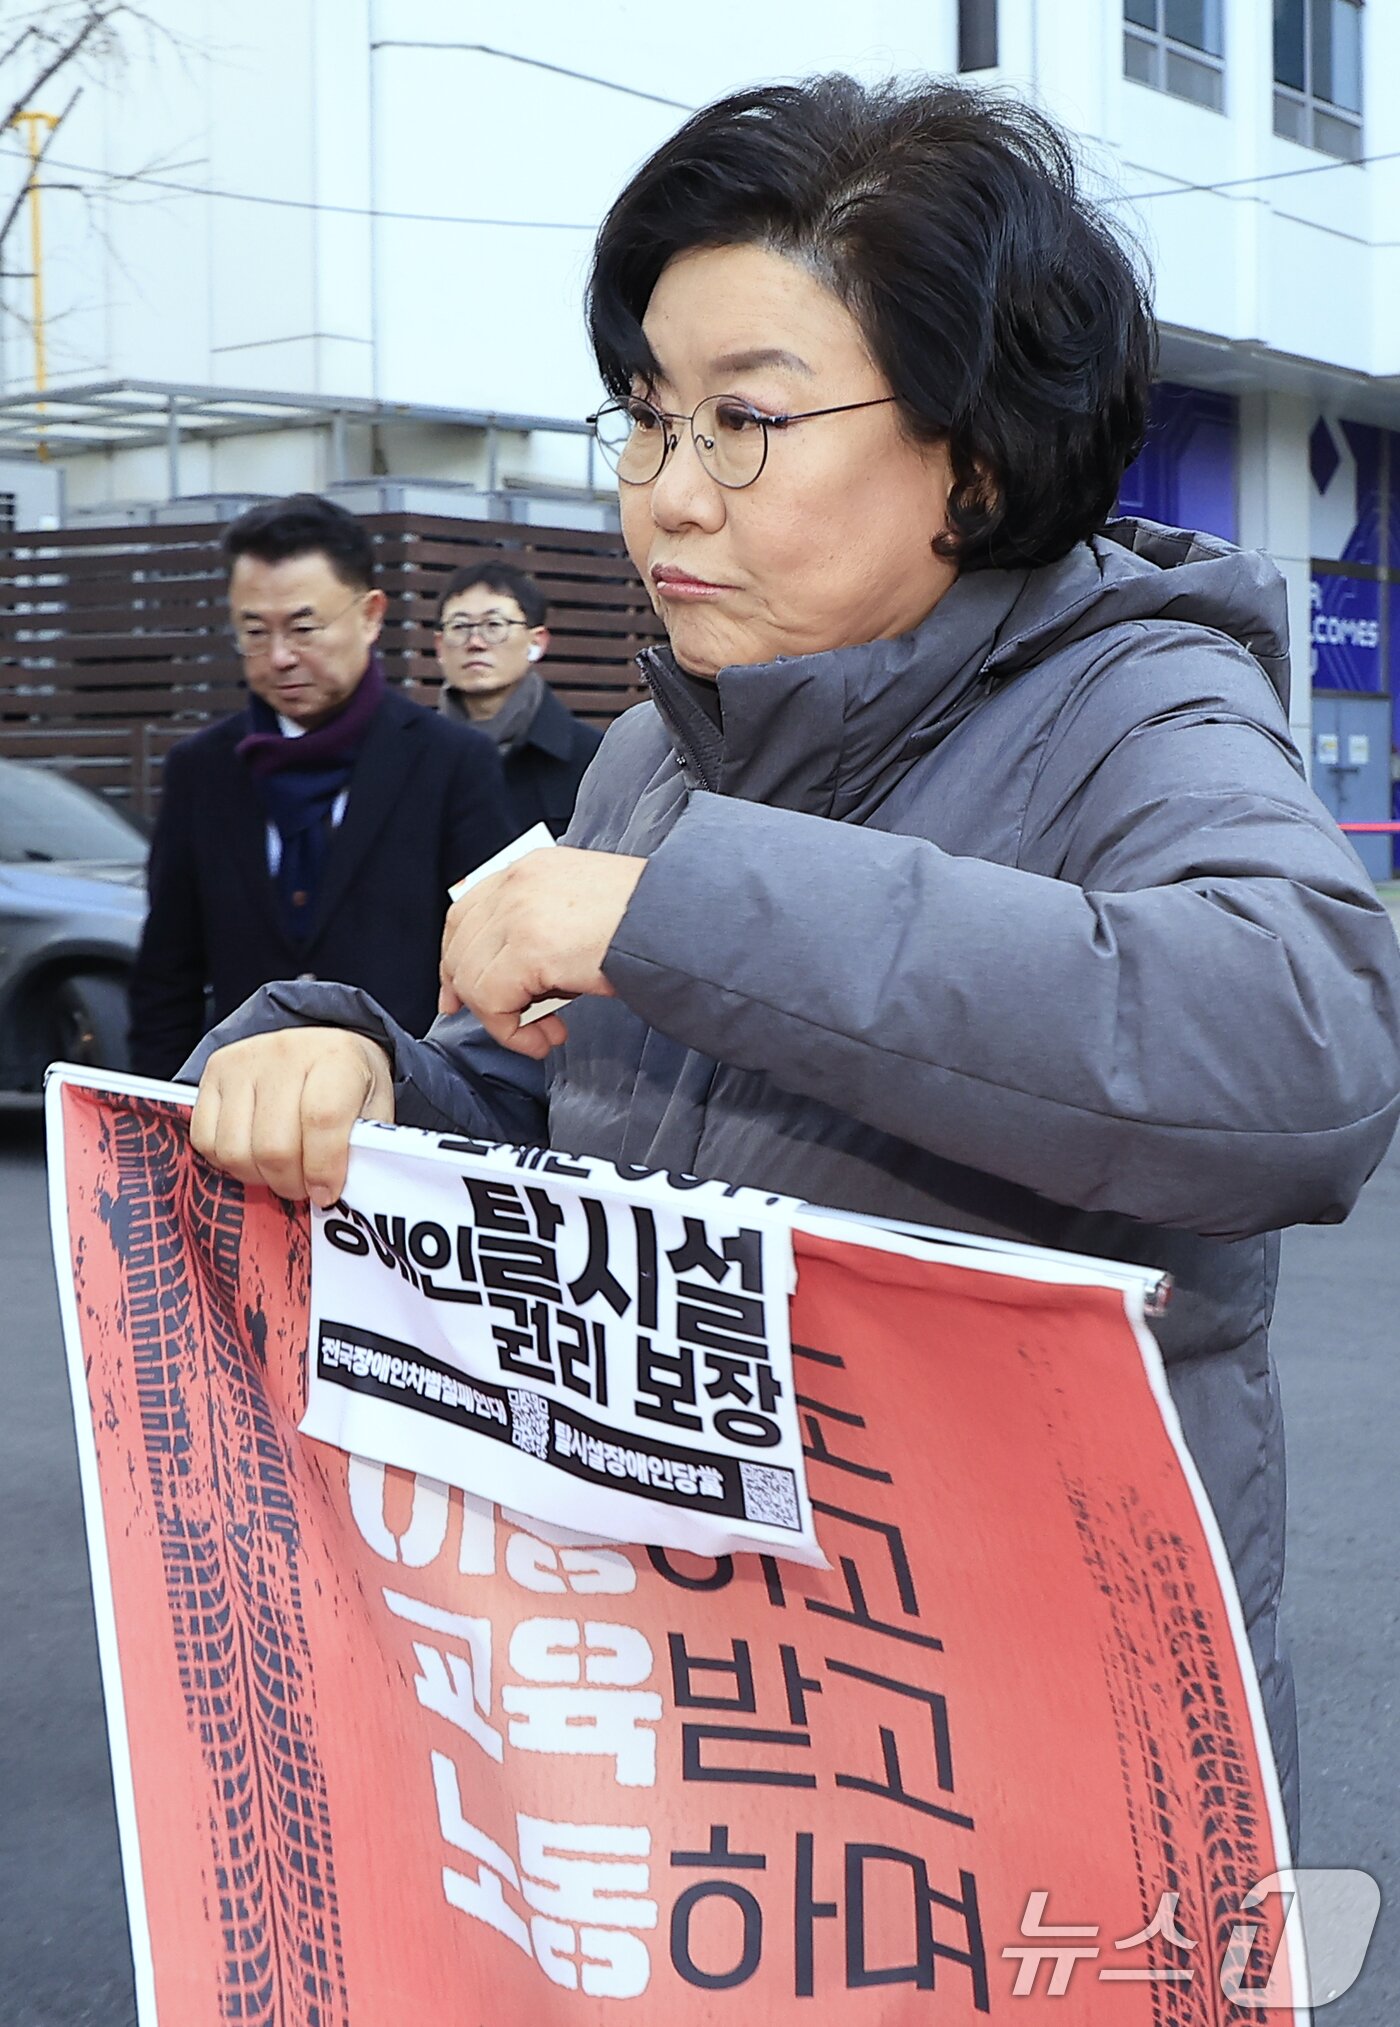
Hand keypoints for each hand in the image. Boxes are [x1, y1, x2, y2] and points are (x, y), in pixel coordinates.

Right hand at [189, 1028, 394, 1206]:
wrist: (318, 1046)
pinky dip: (229, 1163)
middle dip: (291, 1182)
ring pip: (236, 1150)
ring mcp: (243, 1062)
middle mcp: (285, 1053)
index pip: (321, 1119)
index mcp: (336, 1058)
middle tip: (305, 1188)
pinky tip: (254, 1156)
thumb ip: (362, 1148)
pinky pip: (206, 1140)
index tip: (327, 1193)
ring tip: (280, 1171)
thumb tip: (338, 1191)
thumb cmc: (347, 1083)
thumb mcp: (373, 1108)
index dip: (323, 1168)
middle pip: (274, 1145)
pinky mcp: (213, 1073)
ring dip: (259, 1176)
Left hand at [439, 846, 646, 1057]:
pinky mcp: (527, 948)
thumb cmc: (650, 922)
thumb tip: (521, 975)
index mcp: (532, 868)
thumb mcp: (585, 909)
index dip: (456, 956)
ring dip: (503, 1020)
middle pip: (459, 945)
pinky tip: (545, 1039)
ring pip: (472, 979)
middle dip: (471, 995)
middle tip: (505, 1026)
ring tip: (544, 1034)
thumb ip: (545, 926)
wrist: (679, 923)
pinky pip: (492, 1002)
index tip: (459, 994)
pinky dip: (512, 1033)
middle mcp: (517, 883)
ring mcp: (518, 913)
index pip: (468, 911)